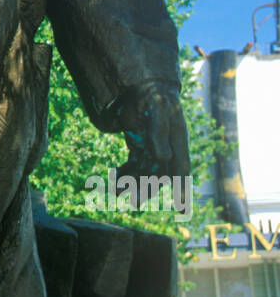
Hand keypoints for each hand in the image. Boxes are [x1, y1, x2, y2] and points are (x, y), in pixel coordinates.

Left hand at [114, 82, 189, 211]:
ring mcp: (153, 149)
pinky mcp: (140, 147)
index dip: (181, 189)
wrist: (144, 87)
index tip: (181, 209)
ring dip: (132, 183)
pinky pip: (133, 165)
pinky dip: (124, 173)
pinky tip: (114, 178)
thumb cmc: (155, 97)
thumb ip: (159, 133)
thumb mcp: (158, 110)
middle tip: (134, 202)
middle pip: (159, 175)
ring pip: (144, 173)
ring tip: (116, 190)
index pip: (181, 169)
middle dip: (147, 189)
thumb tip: (163, 157)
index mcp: (178, 141)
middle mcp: (168, 149)